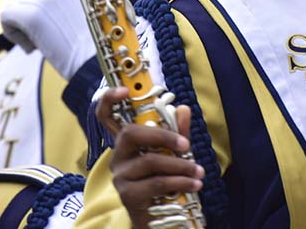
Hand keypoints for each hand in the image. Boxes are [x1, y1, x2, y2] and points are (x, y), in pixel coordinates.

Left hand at [1, 0, 94, 79]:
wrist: (94, 63)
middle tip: (47, 43)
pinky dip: (13, 35)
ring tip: (40, 45)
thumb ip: (58, 13)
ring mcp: (42, 1)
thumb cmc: (87, 50)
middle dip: (29, 24)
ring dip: (22, 31)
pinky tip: (32, 48)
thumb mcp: (77, 22)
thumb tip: (35, 18)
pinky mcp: (31, 16)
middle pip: (24, 2)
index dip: (41, 20)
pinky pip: (6, 18)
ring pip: (13, 9)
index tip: (54, 36)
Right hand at [97, 88, 203, 228]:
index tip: (125, 90)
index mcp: (125, 142)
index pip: (106, 116)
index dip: (110, 99)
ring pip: (150, 162)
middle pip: (131, 134)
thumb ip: (177, 133)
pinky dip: (180, 183)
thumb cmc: (162, 181)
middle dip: (163, 136)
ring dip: (180, 166)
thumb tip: (183, 109)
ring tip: (199, 172)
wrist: (157, 218)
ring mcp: (120, 176)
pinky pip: (156, 183)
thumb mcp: (172, 155)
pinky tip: (194, 185)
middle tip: (187, 146)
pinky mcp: (128, 195)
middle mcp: (117, 156)